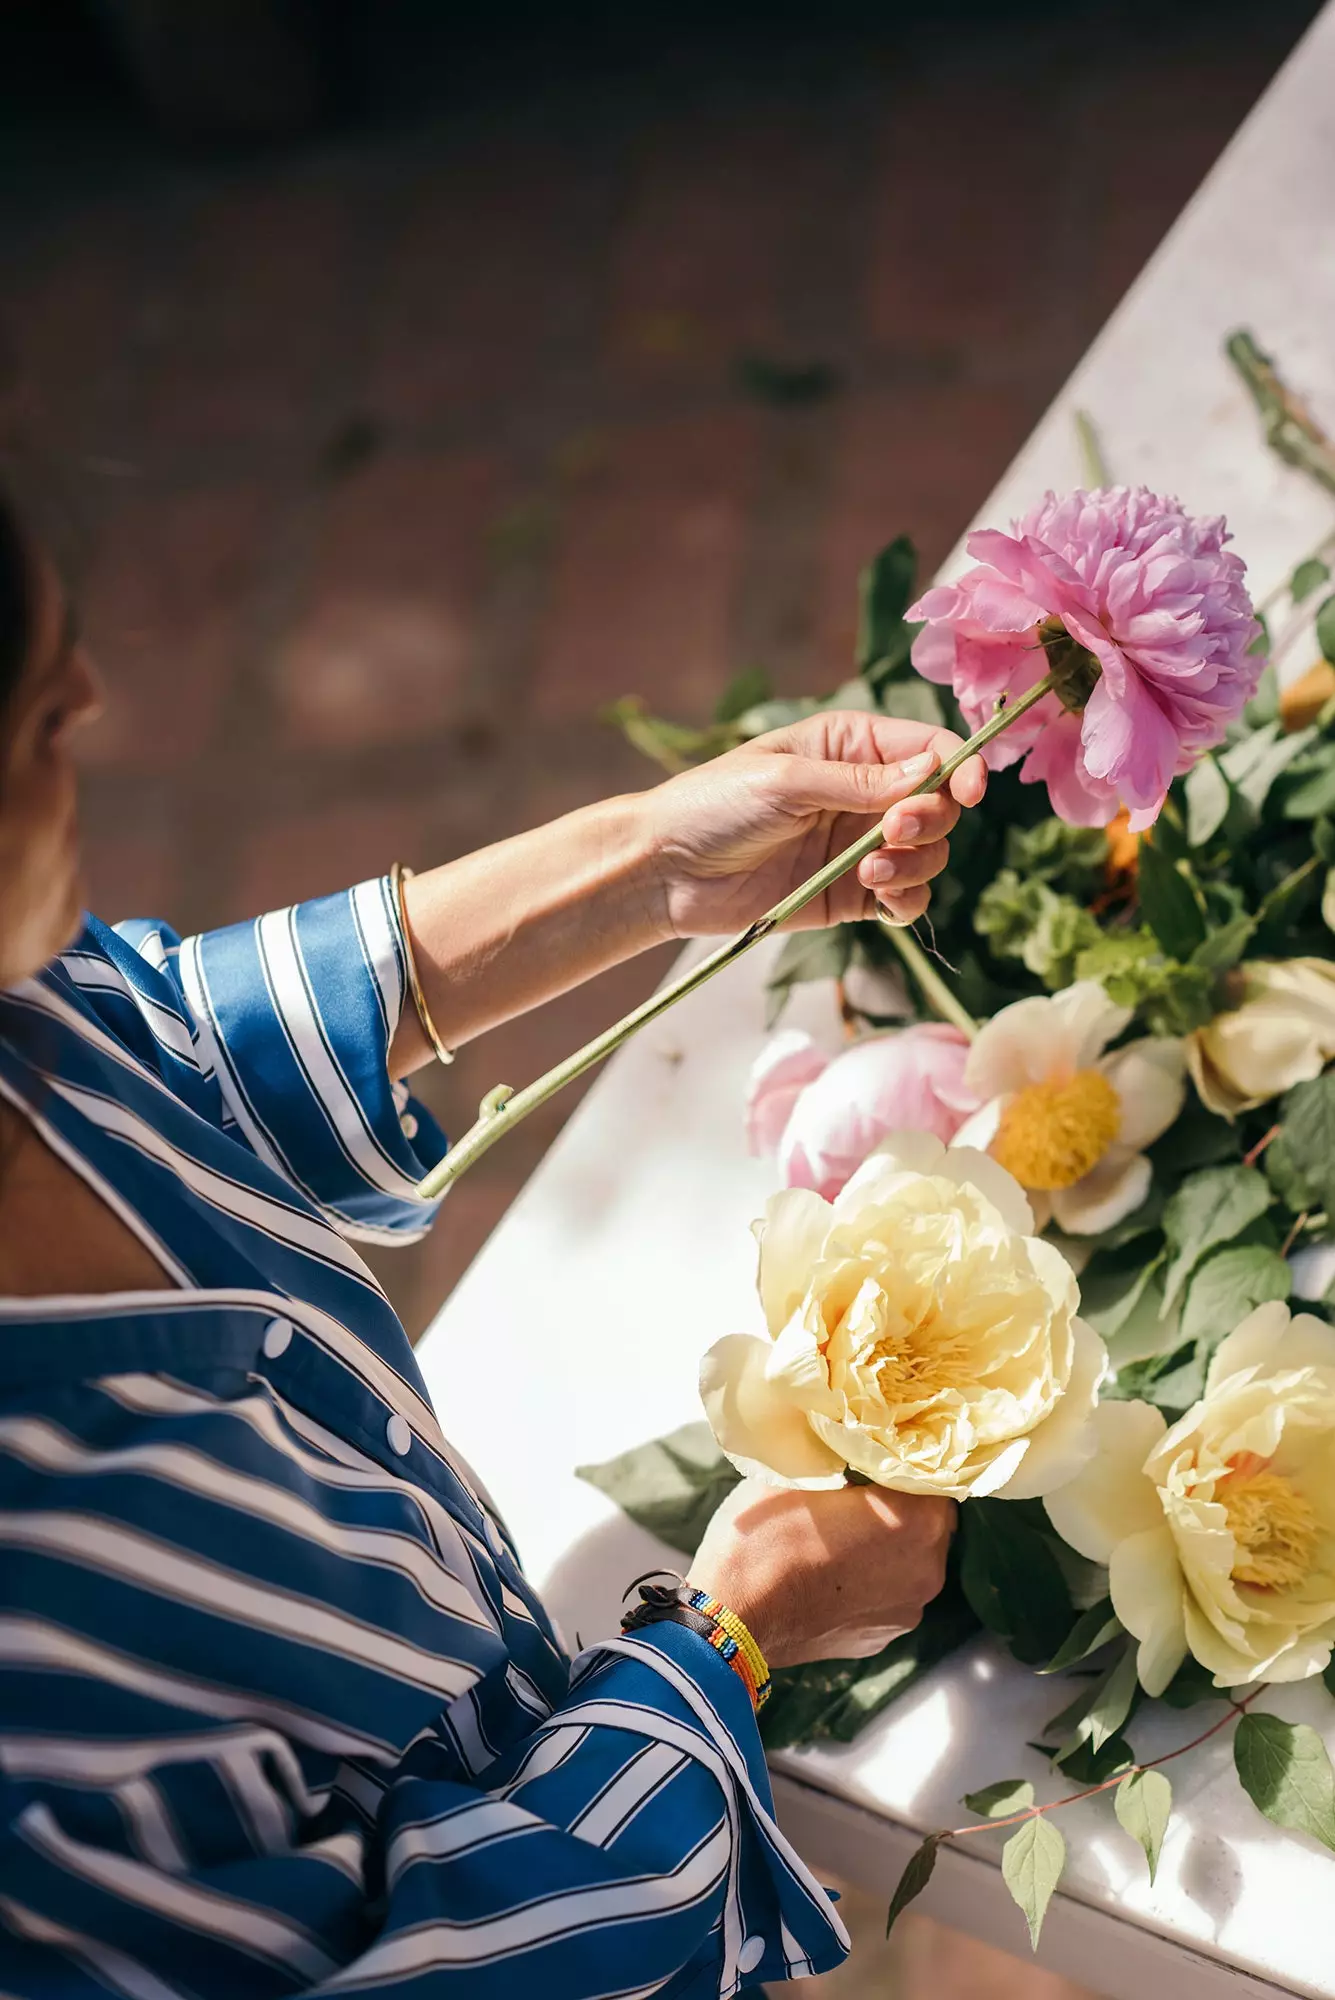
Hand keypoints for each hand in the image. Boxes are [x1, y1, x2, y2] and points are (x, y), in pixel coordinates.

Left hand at [639, 712, 986, 936]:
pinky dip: (908, 898)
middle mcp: (864, 793)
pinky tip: (880, 895)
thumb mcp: (785, 781)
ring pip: (930, 854)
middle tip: (891, 832)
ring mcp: (860, 845)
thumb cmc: (713, 806)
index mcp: (851, 745)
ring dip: (915, 863)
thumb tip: (931, 774)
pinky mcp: (851, 893)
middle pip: (939, 804)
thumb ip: (861, 782)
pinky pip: (906, 897)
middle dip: (930, 819)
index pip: (930, 749)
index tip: (969, 792)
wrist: (666, 871)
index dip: (960, 768)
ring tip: (868, 869)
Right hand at [688, 1479, 953, 1668]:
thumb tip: (850, 1441)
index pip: (936, 1475)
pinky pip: (888, 1595)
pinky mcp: (882, 1638)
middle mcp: (927, 1568)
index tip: (881, 1454)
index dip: (909, 1462)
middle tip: (861, 1493)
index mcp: (916, 1519)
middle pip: (930, 1521)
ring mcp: (907, 1610)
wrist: (734, 1619)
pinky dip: (872, 1581)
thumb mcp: (800, 1472)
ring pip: (911, 1561)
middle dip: (903, 1505)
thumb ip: (840, 1456)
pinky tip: (833, 1572)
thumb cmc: (765, 1537)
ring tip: (842, 1536)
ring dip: (889, 1546)